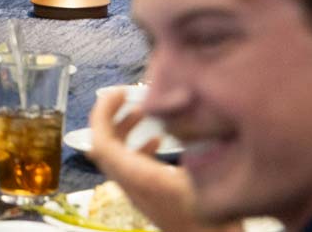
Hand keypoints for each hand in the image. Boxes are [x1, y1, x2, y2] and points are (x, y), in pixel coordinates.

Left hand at [85, 87, 237, 231]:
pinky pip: (130, 166)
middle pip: (104, 146)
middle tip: (126, 96)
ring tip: (141, 111)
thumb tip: (181, 113)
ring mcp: (138, 192)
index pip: (101, 141)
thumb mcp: (204, 175)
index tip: (119, 92)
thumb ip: (192, 143)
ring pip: (116, 155)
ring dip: (122, 129)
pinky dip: (136, 146)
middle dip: (110, 116)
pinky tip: (158, 139)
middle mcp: (131, 184)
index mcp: (138, 177)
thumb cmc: (210, 220)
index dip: (103, 112)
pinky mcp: (149, 196)